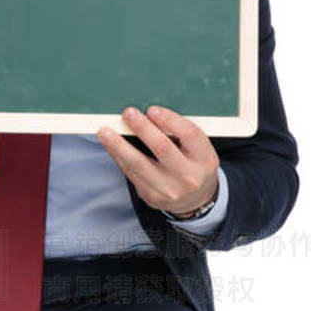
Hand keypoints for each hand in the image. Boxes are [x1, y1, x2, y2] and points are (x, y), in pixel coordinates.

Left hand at [96, 105, 219, 215]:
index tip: (152, 110)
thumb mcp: (198, 148)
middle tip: (128, 114)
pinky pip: (131, 173)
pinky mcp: (152, 196)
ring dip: (119, 146)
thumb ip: (179, 133)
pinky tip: (110, 145)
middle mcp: (189, 176)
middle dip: (143, 128)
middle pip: (162, 148)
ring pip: (139, 164)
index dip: (170, 120)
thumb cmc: (193, 165)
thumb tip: (148, 115)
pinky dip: (118, 157)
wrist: (196, 199)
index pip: (189, 135)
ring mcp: (169, 189)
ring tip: (105, 132)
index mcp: (205, 159)